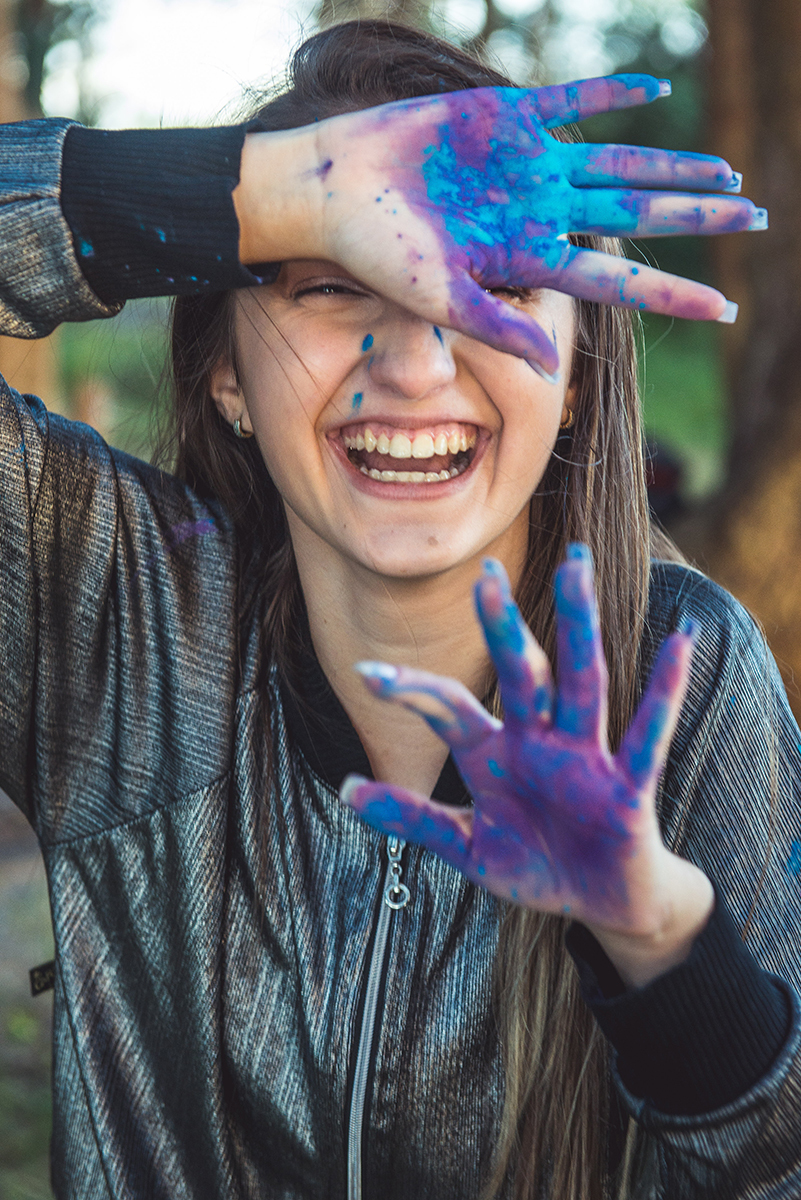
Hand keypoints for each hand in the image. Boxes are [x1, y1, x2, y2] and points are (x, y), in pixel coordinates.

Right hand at [240, 76, 764, 378]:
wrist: (330, 189)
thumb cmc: (373, 252)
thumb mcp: (436, 299)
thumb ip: (496, 324)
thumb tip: (552, 367)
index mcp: (527, 257)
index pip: (615, 281)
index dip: (671, 293)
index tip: (724, 309)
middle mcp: (536, 212)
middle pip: (633, 214)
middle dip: (695, 217)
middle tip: (755, 218)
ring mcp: (525, 164)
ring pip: (616, 161)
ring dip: (670, 166)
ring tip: (725, 171)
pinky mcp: (503, 115)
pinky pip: (568, 99)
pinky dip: (608, 94)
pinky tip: (653, 89)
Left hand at [341, 546, 713, 982]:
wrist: (598, 906)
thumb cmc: (535, 866)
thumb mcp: (467, 848)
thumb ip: (414, 818)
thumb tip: (346, 790)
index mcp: (497, 754)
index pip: (450, 710)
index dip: (412, 693)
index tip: (367, 674)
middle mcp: (539, 742)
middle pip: (519, 672)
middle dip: (503, 624)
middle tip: (487, 570)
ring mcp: (585, 757)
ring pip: (580, 682)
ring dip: (579, 625)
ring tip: (577, 567)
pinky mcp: (627, 784)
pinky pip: (647, 733)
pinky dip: (666, 689)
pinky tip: (680, 640)